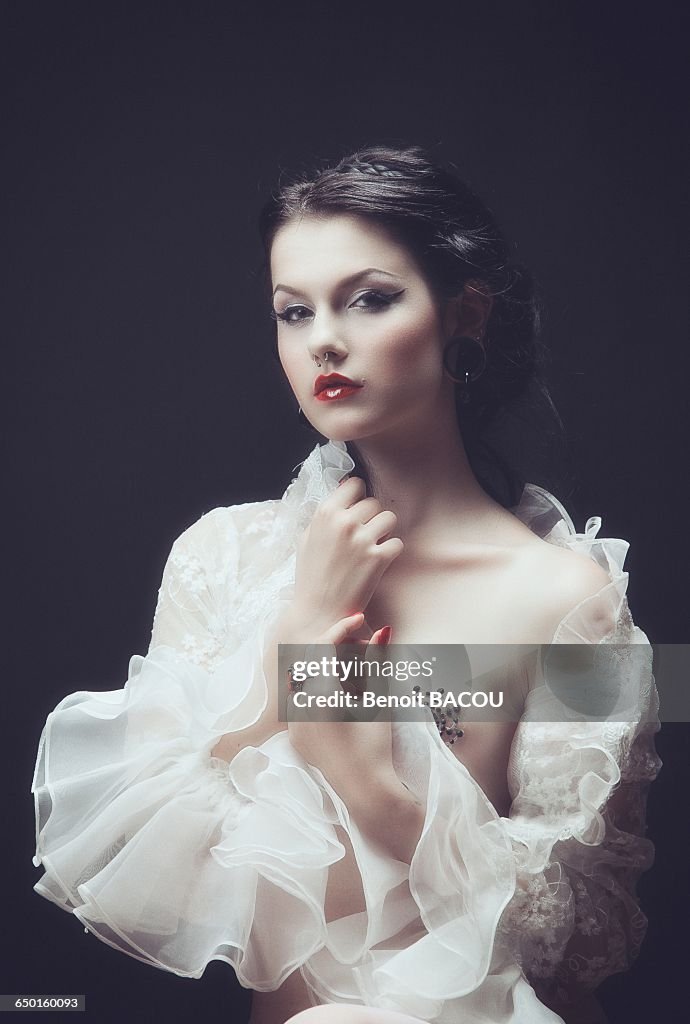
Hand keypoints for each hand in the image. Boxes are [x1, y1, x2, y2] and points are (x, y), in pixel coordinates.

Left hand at [286, 624, 398, 812]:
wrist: (365, 789)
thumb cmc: (376, 745)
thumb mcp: (378, 700)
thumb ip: (378, 662)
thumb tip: (384, 630)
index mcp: (321, 694)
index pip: (324, 645)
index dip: (342, 628)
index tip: (360, 619)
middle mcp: (301, 705)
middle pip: (311, 658)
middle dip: (334, 646)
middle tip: (359, 644)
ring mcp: (294, 722)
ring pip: (304, 678)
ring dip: (325, 667)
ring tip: (353, 670)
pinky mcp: (296, 735)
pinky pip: (301, 700)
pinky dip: (318, 689)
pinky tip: (341, 694)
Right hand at [290, 476, 402, 640]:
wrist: (318, 611)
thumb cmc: (311, 575)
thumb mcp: (308, 537)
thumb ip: (326, 513)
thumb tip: (344, 486)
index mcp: (325, 514)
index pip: (354, 484)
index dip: (358, 496)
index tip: (357, 509)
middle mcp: (344, 523)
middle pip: (374, 502)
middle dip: (371, 517)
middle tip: (364, 534)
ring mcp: (362, 540)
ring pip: (390, 518)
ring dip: (385, 531)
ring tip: (373, 545)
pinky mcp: (378, 559)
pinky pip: (397, 543)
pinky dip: (391, 551)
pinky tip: (378, 561)